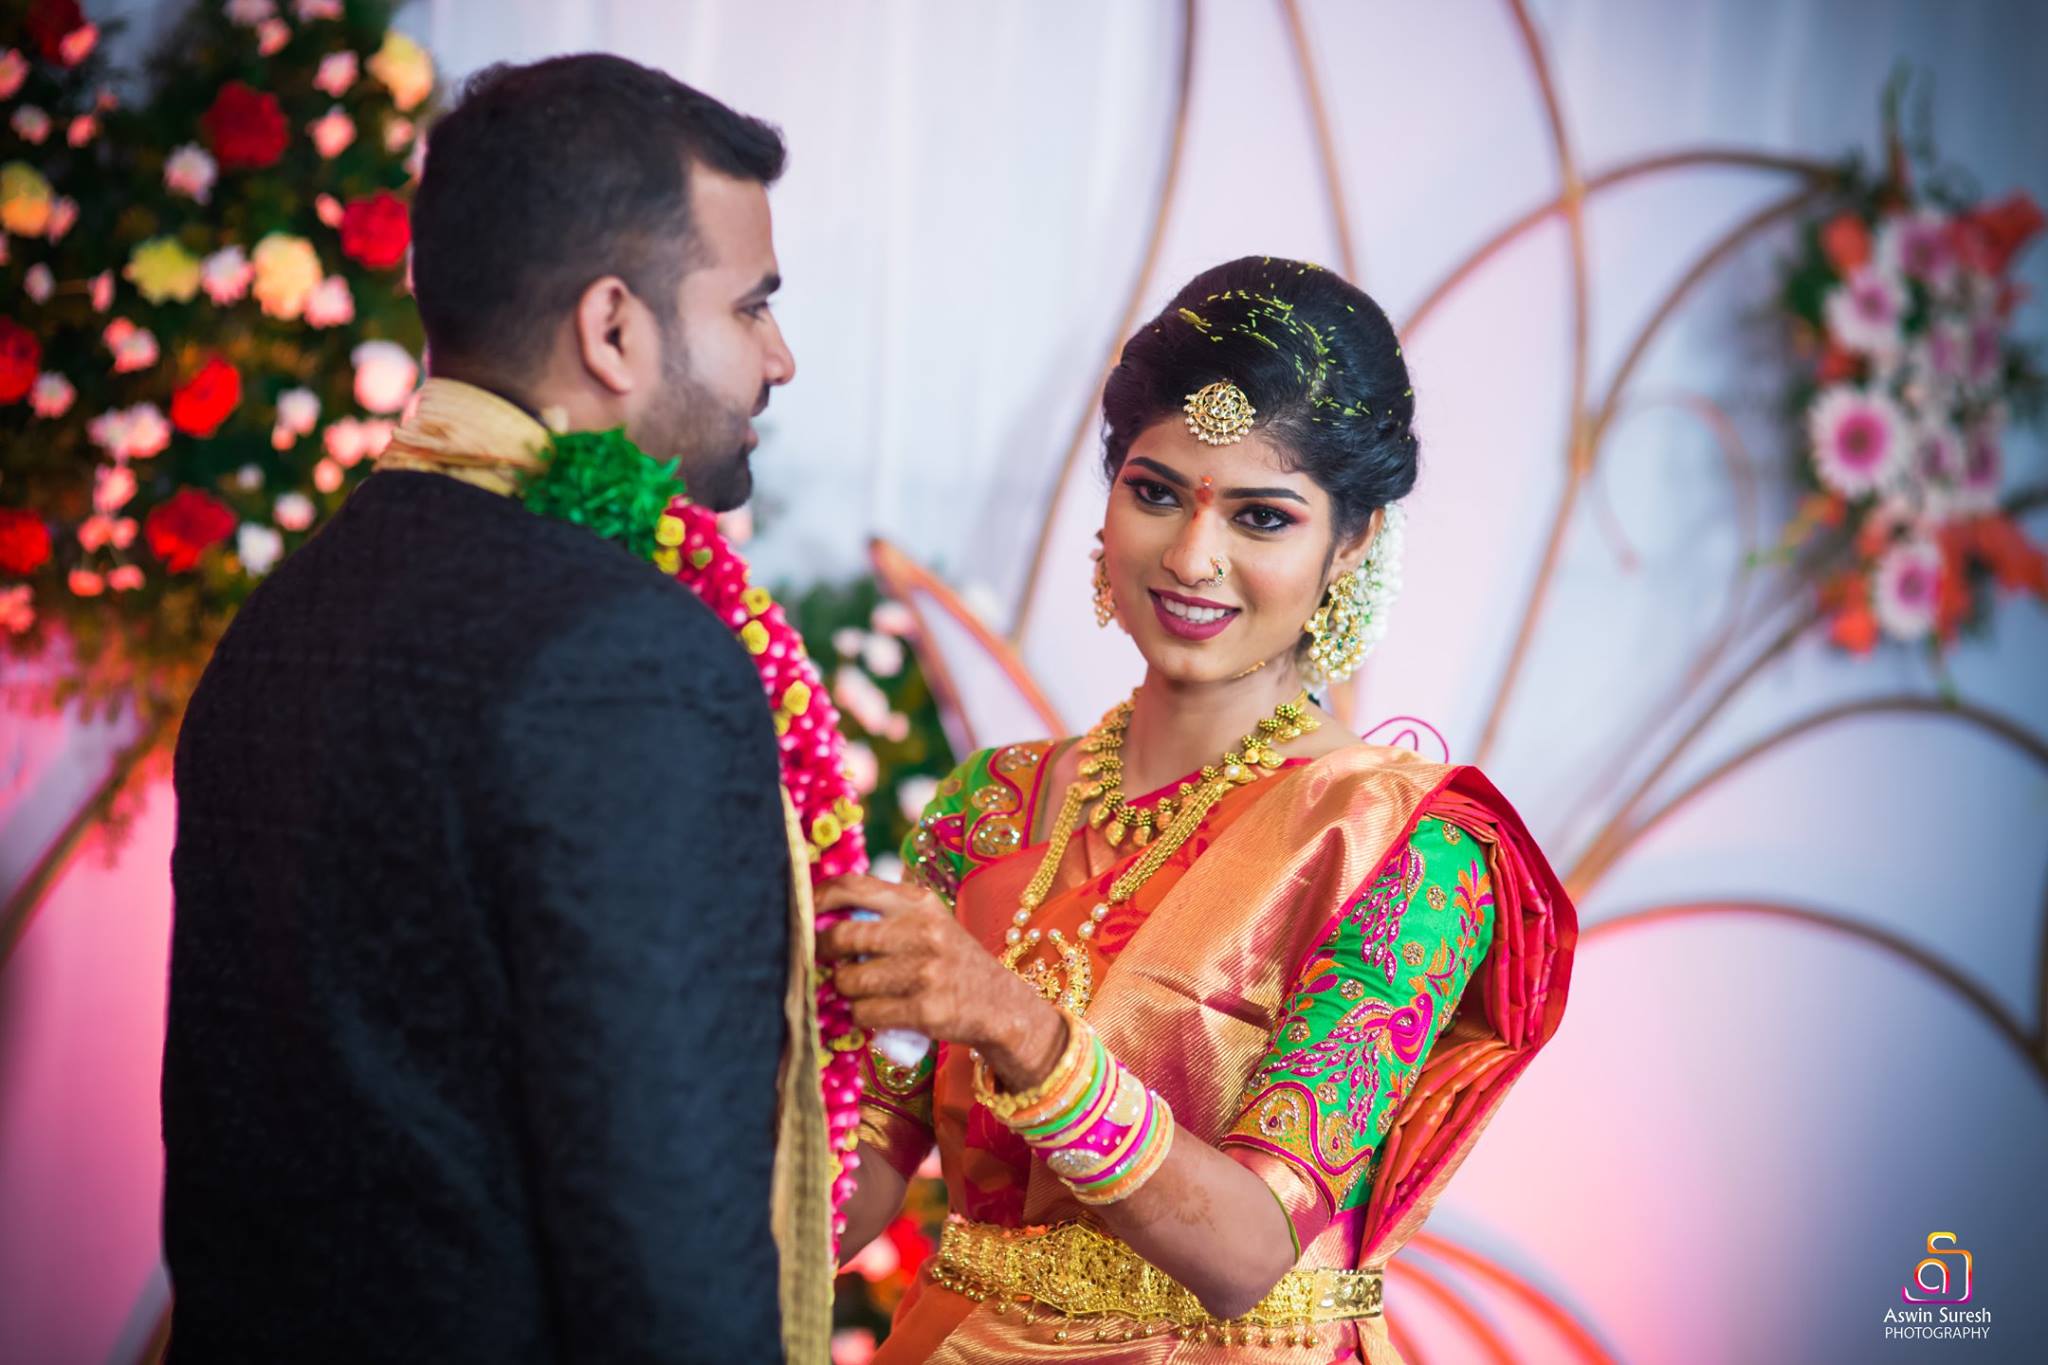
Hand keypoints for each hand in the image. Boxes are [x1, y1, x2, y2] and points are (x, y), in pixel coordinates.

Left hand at [816, 874, 1066, 1090]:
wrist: (1001, 1005)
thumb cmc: (951, 962)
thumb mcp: (928, 923)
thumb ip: (886, 913)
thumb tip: (820, 913)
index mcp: (918, 902)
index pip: (854, 886)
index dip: (818, 897)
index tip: (801, 911)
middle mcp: (922, 931)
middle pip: (842, 937)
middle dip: (822, 952)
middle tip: (824, 962)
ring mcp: (925, 971)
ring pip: (849, 981)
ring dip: (845, 991)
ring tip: (863, 992)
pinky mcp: (925, 1010)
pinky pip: (865, 1014)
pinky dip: (862, 1017)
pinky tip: (877, 1013)